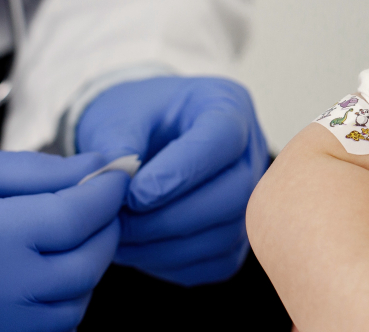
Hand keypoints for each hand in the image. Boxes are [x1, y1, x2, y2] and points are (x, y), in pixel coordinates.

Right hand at [0, 150, 128, 331]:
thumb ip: (33, 172)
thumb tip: (101, 168)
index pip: (79, 216)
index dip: (110, 191)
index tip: (118, 174)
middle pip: (86, 267)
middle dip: (105, 230)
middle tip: (98, 204)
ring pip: (72, 310)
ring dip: (85, 272)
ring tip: (67, 239)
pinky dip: (57, 305)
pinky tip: (39, 275)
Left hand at [76, 76, 268, 285]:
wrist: (143, 139)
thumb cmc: (135, 119)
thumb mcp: (118, 115)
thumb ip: (118, 143)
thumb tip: (117, 184)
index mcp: (227, 106)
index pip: (223, 139)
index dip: (182, 172)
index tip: (134, 194)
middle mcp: (251, 152)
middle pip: (235, 195)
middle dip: (172, 217)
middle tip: (120, 220)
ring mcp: (252, 197)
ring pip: (225, 234)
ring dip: (166, 245)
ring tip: (120, 236)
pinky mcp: (239, 236)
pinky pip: (215, 261)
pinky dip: (173, 262)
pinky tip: (139, 249)